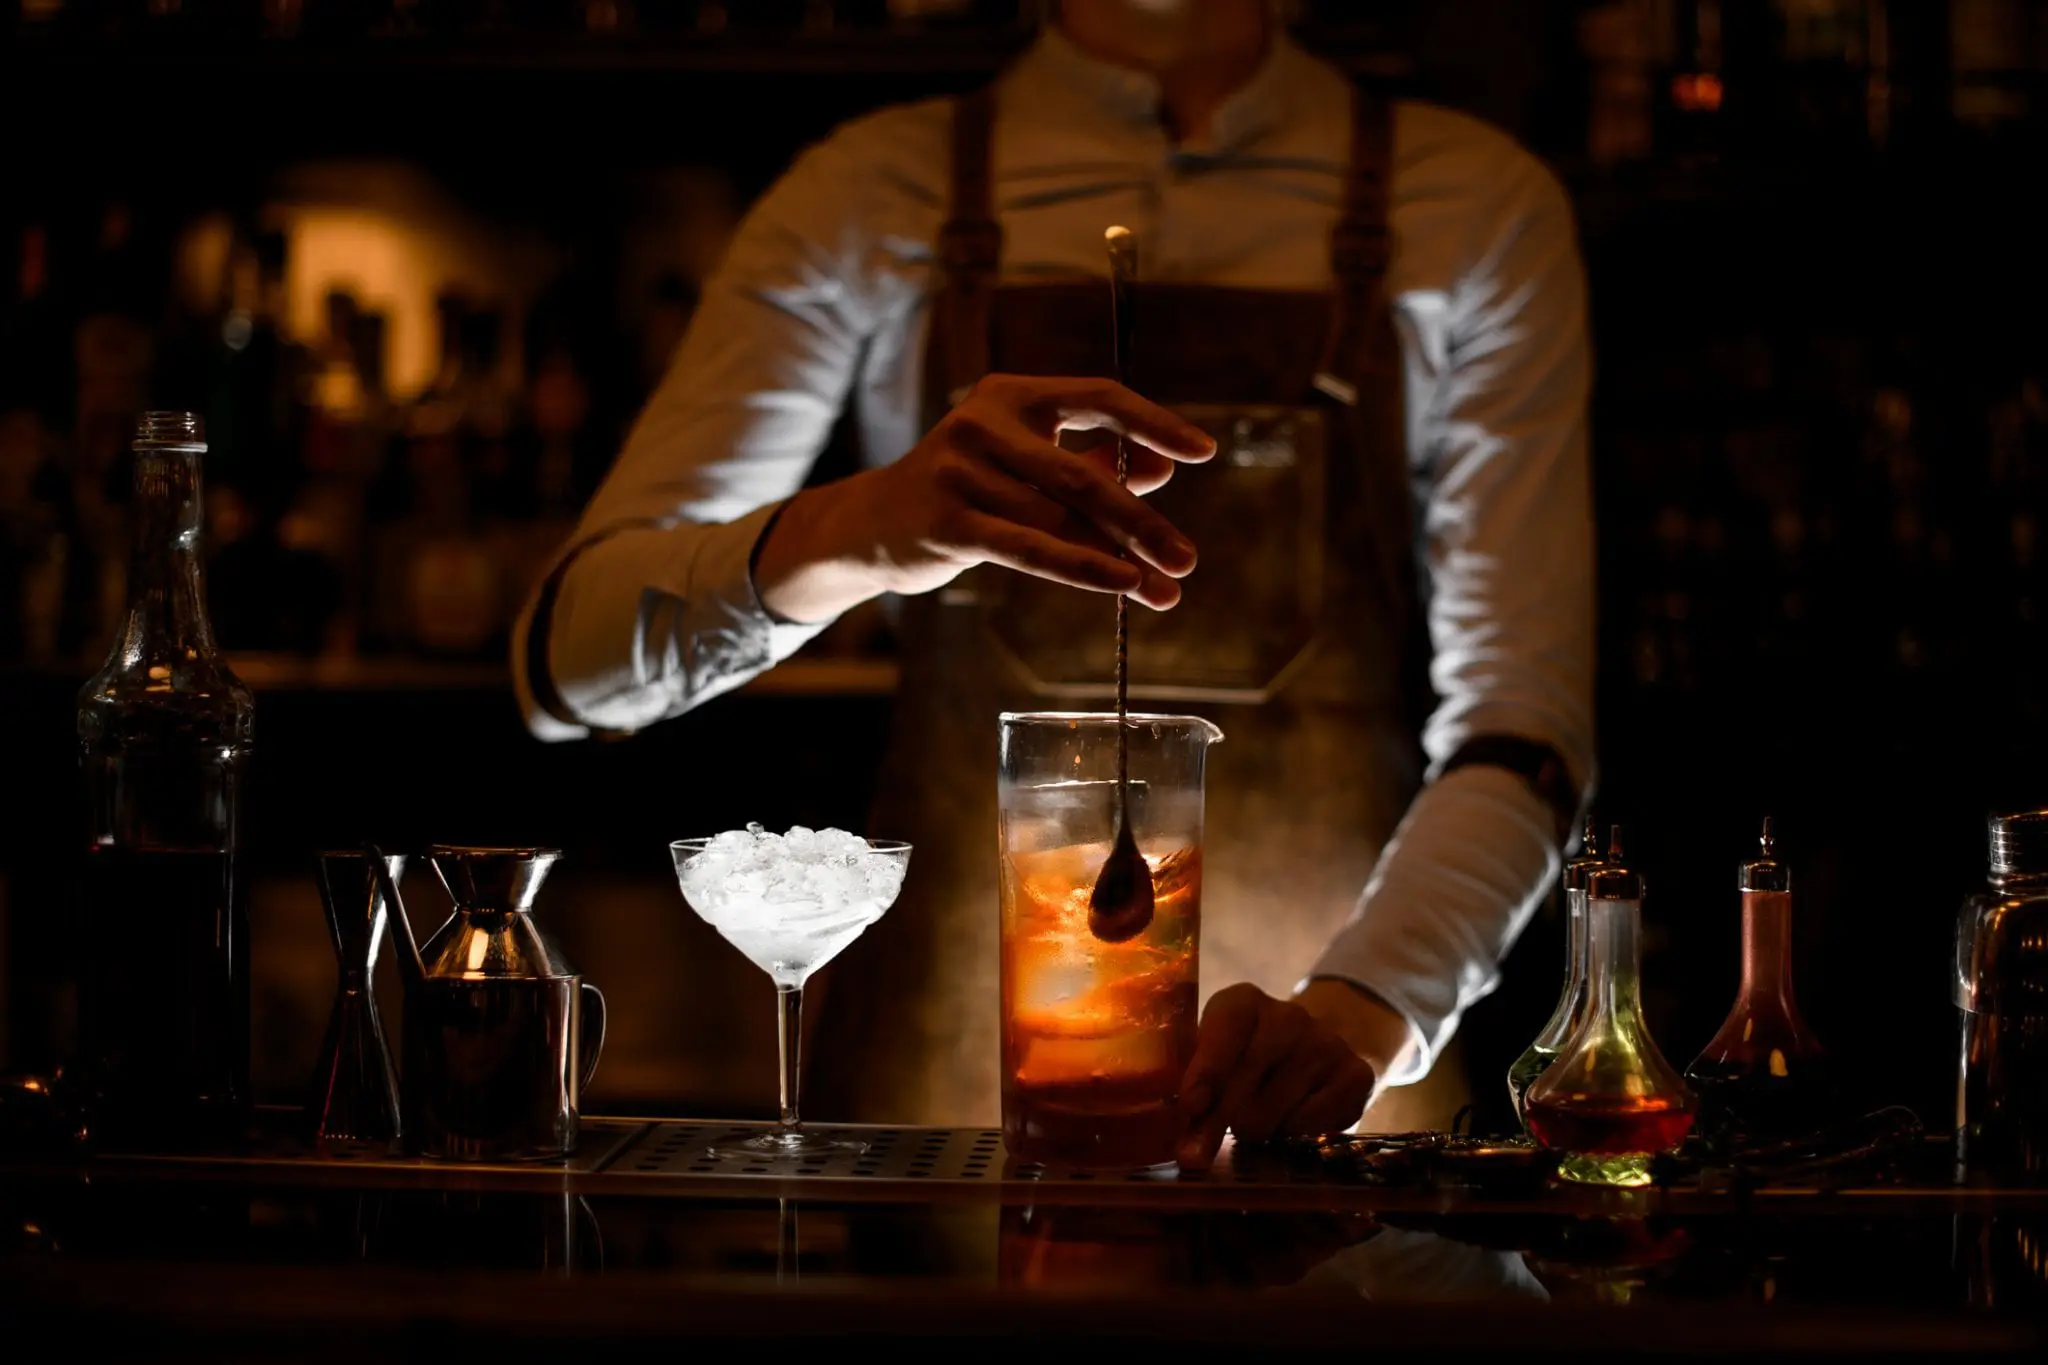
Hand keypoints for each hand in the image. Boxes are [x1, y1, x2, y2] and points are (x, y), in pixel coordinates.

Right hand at [753, 374, 1215, 623]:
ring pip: (1062, 520)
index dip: (1153, 424)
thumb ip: (1086, 462)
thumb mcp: (1022, 465)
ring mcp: (961, 472)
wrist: (869, 525)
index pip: (1097, 395)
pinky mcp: (948, 521)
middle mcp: (984, 423)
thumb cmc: (963, 490)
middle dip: (1143, 520)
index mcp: (1011, 394)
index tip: (1203, 453)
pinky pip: (1031, 549)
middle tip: (1187, 558)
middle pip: (1085, 473)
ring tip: (1165, 589)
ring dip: (1121, 559)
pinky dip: (1083, 568)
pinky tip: (1122, 584)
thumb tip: (1158, 471)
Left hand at [1175, 983, 1378, 1171]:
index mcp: (1244, 1002)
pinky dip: (1291, 1135)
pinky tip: (1289, 1120)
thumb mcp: (1215, 1056)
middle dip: (1218, 1121)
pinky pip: (1309, 1126)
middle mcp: (1289, 1015)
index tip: (1191, 1106)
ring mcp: (1327, 1043)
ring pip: (1272, 1112)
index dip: (1206, 1071)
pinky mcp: (1356, 1075)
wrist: (1316, 1049)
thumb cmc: (1247, 1058)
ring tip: (1256, 1120)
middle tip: (1202, 1148)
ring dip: (1255, 1129)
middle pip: (1245, 1080)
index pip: (1225, 1031)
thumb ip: (1195, 1088)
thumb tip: (1188, 1140)